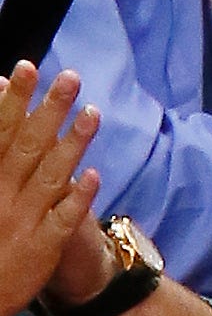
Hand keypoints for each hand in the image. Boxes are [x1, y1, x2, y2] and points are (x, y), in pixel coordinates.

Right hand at [0, 66, 99, 315]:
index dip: (12, 99)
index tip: (26, 68)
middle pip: (27, 143)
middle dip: (49, 108)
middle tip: (70, 76)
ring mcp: (22, 219)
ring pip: (50, 174)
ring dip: (73, 142)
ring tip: (93, 112)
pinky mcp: (42, 247)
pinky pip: (63, 219)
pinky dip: (78, 197)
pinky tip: (94, 175)